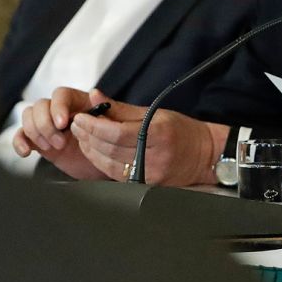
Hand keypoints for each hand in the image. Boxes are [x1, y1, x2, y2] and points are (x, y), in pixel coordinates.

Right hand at [13, 87, 106, 180]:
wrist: (108, 162)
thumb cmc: (113, 139)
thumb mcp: (115, 124)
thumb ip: (105, 108)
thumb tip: (95, 92)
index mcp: (78, 102)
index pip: (60, 94)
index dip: (58, 107)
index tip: (63, 124)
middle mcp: (59, 111)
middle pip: (40, 105)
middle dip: (46, 124)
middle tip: (60, 142)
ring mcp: (48, 125)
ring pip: (28, 117)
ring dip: (35, 132)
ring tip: (51, 147)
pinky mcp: (40, 141)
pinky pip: (21, 136)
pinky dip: (19, 142)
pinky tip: (26, 152)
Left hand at [68, 88, 226, 184]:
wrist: (205, 155)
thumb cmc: (181, 131)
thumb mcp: (154, 113)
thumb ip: (121, 108)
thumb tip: (95, 96)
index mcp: (158, 134)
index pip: (116, 132)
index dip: (94, 126)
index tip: (81, 117)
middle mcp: (155, 156)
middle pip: (109, 148)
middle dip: (87, 135)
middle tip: (77, 124)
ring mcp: (151, 174)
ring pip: (108, 163)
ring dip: (90, 149)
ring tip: (83, 136)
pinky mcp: (146, 185)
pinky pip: (115, 174)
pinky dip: (100, 162)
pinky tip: (95, 151)